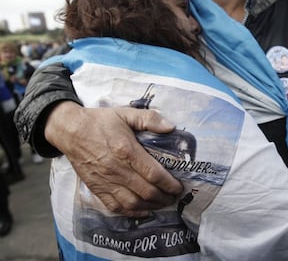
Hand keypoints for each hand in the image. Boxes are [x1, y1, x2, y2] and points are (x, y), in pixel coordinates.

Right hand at [44, 101, 182, 216]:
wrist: (70, 130)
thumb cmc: (100, 122)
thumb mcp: (126, 113)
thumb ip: (150, 119)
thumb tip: (171, 127)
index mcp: (126, 151)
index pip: (154, 174)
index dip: (169, 184)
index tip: (179, 186)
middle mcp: (117, 169)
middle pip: (146, 191)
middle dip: (165, 197)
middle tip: (175, 196)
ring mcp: (106, 181)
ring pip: (133, 203)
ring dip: (152, 206)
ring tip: (163, 203)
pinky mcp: (97, 188)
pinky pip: (116, 207)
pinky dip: (132, 212)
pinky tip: (143, 211)